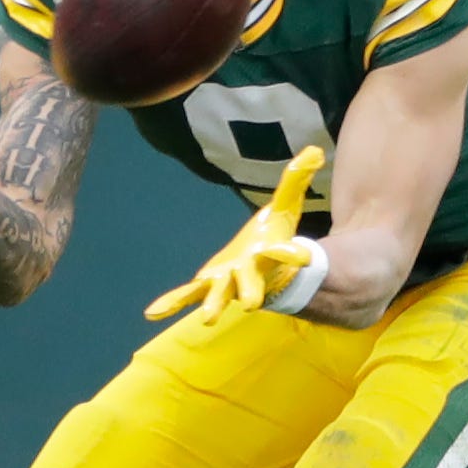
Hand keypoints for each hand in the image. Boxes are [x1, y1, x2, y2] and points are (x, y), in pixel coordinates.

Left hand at [146, 147, 325, 324]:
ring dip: (215, 304)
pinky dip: (171, 303)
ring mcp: (226, 282)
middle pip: (251, 282)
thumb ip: (295, 181)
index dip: (292, 254)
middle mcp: (250, 273)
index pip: (285, 253)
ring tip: (209, 318)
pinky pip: (187, 295)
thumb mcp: (284, 207)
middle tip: (252, 303)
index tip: (302, 257)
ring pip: (221, 294)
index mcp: (271, 254)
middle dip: (251, 290)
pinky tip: (152, 313)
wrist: (264, 270)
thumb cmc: (274, 238)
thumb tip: (315, 149)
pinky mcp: (206, 284)